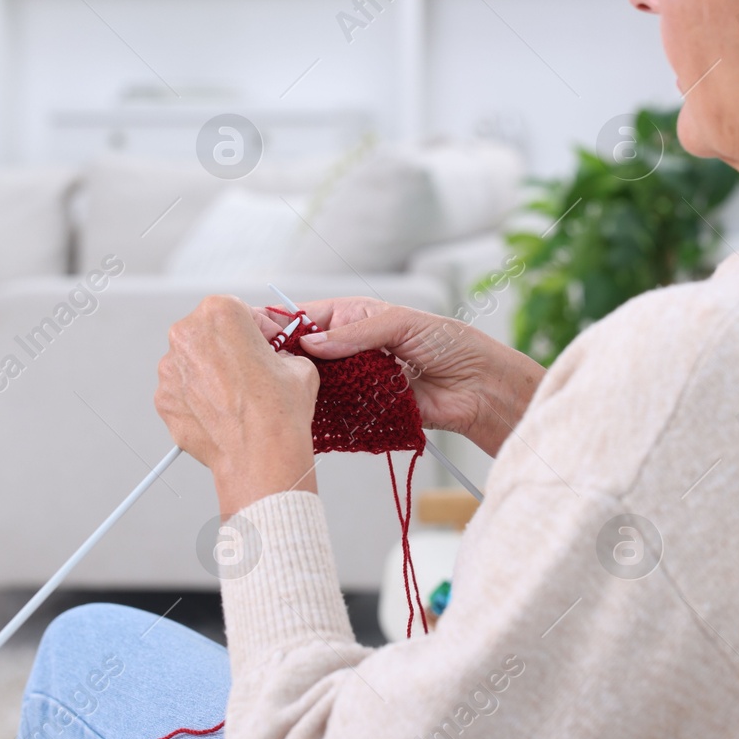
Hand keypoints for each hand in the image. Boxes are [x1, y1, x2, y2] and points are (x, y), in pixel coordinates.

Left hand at [155, 296, 318, 516]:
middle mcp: (187, 335)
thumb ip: (280, 352)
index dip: (258, 329)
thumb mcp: (298, 365)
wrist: (260, 454)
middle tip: (251, 371)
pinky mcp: (163, 399)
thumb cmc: (277, 410)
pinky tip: (222, 413)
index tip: (266, 342)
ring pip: (193, 364)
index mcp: (219, 313)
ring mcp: (170, 369)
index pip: (239, 311)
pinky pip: (182, 392)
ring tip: (237, 397)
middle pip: (209, 334)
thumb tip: (276, 359)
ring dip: (211, 374)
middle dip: (229, 349)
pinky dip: (198, 400)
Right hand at [254, 298, 544, 458]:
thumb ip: (355, 333)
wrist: (481, 388)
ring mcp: (358, 381)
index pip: (307, 319)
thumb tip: (312, 343)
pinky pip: (337, 414)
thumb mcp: (401, 324)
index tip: (258, 339)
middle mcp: (352, 348)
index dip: (282, 328)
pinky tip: (307, 421)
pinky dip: (324, 418)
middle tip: (263, 374)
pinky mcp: (368, 410)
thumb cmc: (450, 344)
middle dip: (286, 364)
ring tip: (279, 399)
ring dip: (302, 393)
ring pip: (316, 387)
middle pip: (305, 356)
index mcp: (356, 317)